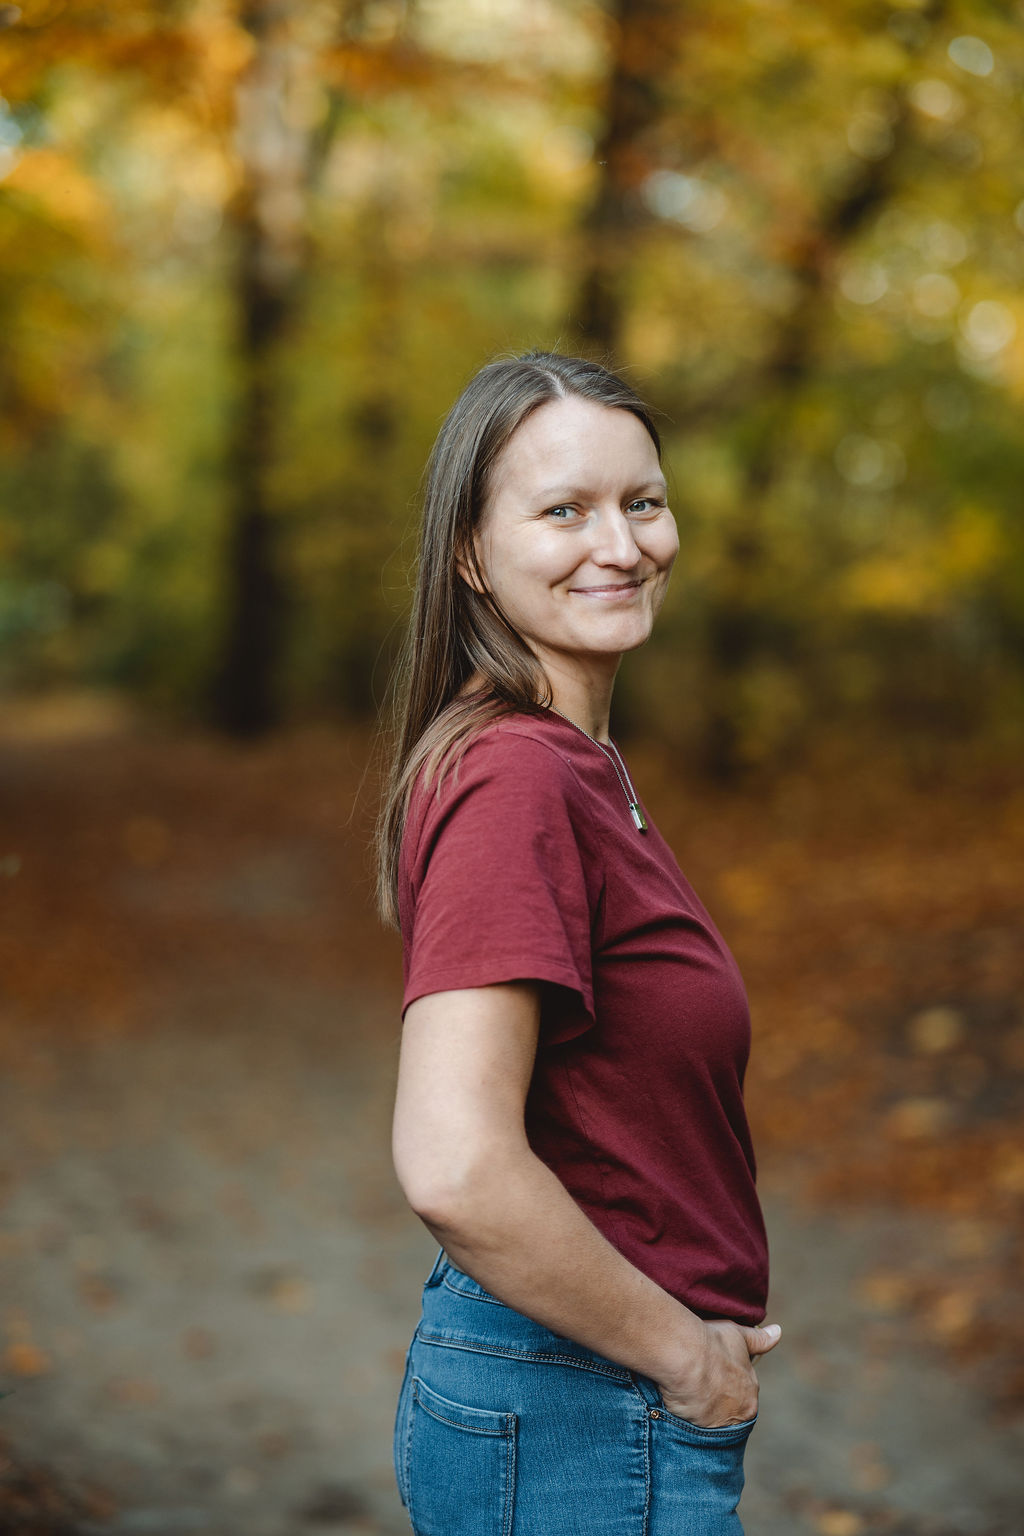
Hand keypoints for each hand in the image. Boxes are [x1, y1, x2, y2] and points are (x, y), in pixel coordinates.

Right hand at [655, 1318, 781, 1428]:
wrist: (685, 1355)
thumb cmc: (713, 1343)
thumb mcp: (739, 1336)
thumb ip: (759, 1339)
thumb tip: (778, 1332)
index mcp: (751, 1394)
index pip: (742, 1393)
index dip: (726, 1381)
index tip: (713, 1371)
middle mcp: (739, 1414)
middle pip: (729, 1408)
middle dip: (718, 1398)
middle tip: (701, 1380)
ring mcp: (718, 1424)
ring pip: (711, 1418)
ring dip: (704, 1407)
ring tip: (689, 1389)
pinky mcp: (697, 1430)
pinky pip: (694, 1425)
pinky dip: (689, 1414)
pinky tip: (681, 1398)